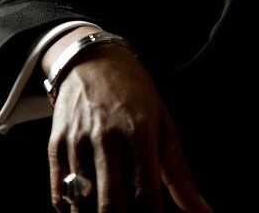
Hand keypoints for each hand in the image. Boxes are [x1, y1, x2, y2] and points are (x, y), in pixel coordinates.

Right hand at [47, 43, 211, 212]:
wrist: (93, 60)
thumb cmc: (135, 92)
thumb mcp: (163, 124)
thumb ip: (180, 174)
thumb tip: (202, 212)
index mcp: (139, 132)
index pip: (145, 196)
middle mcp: (107, 138)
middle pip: (112, 206)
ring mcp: (78, 142)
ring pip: (83, 206)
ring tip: (112, 206)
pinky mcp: (56, 145)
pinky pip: (59, 196)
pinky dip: (73, 210)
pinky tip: (88, 205)